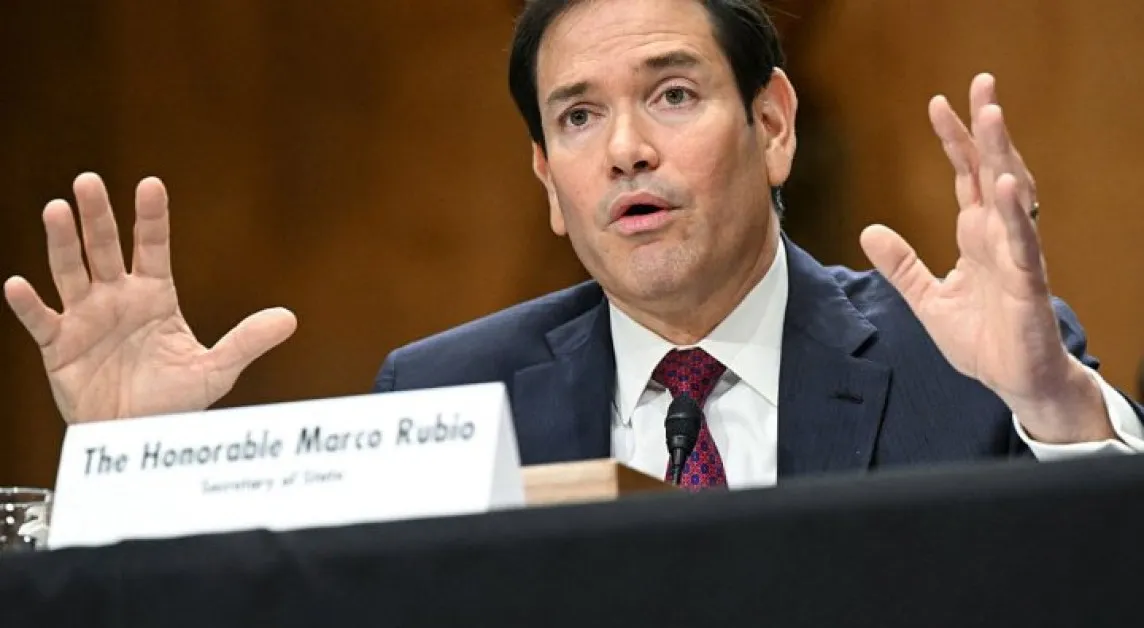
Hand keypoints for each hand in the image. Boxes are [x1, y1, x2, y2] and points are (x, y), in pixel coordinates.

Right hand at [4, 173, 296, 423]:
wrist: (137, 435)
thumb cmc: (174, 399)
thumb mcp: (216, 370)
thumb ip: (247, 341)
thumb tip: (290, 319)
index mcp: (155, 296)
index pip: (152, 247)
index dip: (151, 217)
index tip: (150, 184)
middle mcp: (118, 298)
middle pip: (105, 248)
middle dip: (98, 216)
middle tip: (89, 180)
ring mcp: (86, 319)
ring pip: (70, 272)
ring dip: (61, 243)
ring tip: (56, 209)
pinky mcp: (59, 347)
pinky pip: (41, 321)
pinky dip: (29, 304)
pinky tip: (16, 284)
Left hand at [859, 73, 1109, 443]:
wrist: (1013, 381)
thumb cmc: (981, 339)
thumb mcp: (927, 298)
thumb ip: (901, 265)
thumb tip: (869, 230)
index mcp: (975, 236)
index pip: (964, 175)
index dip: (954, 140)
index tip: (938, 103)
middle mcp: (998, 236)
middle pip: (991, 170)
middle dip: (985, 128)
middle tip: (981, 84)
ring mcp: (1016, 255)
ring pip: (1010, 194)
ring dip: (1001, 154)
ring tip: (991, 115)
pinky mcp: (1027, 282)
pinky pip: (1021, 242)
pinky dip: (1011, 213)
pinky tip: (1002, 185)